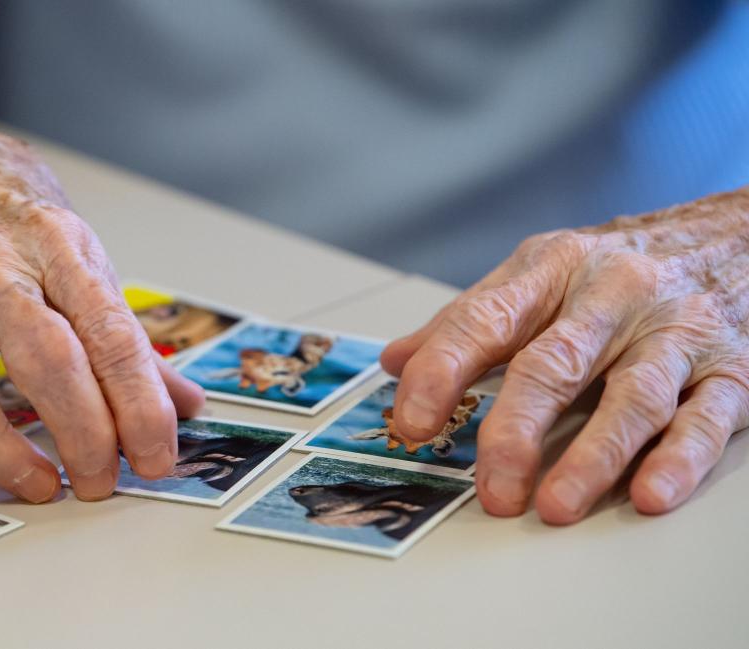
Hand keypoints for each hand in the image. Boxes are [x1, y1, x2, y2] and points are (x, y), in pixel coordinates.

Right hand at [0, 120, 204, 501]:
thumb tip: (183, 402)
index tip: (157, 455)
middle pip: (43, 360)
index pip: (109, 333)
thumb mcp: (75, 248)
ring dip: (1, 451)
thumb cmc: (0, 205)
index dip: (140, 404)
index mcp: (53, 244)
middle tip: (103, 482)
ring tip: (42, 486)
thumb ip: (124, 330)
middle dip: (83, 433)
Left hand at [380, 190, 748, 522]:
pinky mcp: (730, 369)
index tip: (410, 420)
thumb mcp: (536, 275)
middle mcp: (613, 295)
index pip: (484, 320)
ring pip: (632, 397)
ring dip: (593, 456)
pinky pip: (705, 417)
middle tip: (491, 485)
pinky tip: (649, 494)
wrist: (731, 237)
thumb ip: (466, 322)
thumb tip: (395, 362)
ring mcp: (674, 332)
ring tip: (555, 505)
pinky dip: (677, 459)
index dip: (442, 370)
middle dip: (516, 428)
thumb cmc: (615, 268)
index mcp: (552, 269)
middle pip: (555, 364)